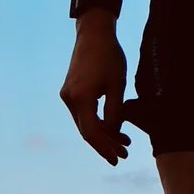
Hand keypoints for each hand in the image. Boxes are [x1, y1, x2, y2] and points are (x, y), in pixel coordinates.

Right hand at [59, 16, 130, 164]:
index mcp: (81, 98)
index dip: (105, 148)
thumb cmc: (110, 57)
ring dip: (103, 134)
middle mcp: (69, 99)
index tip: (118, 159)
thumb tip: (114, 133)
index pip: (92, 132)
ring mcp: (68, 96)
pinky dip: (97, 122)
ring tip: (124, 143)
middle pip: (87, 131)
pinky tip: (113, 128)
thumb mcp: (118, 85)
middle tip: (125, 154)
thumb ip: (115, 112)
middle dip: (106, 145)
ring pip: (85, 123)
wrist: (94, 35)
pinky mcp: (71, 92)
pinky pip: (83, 114)